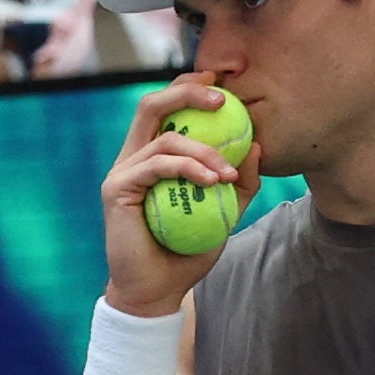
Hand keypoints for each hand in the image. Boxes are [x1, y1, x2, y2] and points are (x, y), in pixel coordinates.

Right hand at [100, 76, 255, 315]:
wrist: (157, 290)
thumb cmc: (187, 253)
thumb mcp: (224, 213)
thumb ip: (240, 183)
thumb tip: (258, 147)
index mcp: (153, 155)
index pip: (167, 108)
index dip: (189, 87)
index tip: (222, 85)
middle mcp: (133, 156)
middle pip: (153, 104)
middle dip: (187, 92)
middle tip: (222, 98)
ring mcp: (122, 171)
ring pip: (163, 137)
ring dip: (203, 149)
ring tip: (229, 172)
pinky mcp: (117, 188)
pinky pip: (157, 164)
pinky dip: (188, 168)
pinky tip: (212, 181)